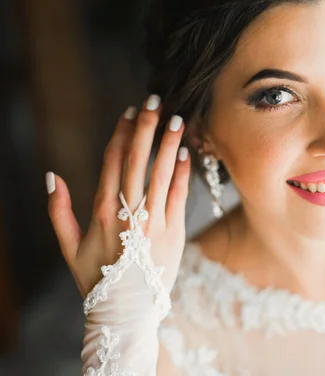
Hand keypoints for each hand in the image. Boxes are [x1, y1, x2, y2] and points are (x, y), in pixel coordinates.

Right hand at [46, 95, 189, 299]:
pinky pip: (179, 197)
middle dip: (145, 128)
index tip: (129, 112)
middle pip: (137, 161)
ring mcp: (153, 222)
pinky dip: (182, 174)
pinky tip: (186, 152)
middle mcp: (129, 212)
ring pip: (161, 174)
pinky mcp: (174, 233)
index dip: (121, 134)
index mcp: (103, 211)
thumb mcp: (69, 247)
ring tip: (176, 118)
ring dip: (168, 144)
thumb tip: (51, 176)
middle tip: (153, 100)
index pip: (113, 162)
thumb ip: (58, 211)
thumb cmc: (96, 279)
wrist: (126, 310)